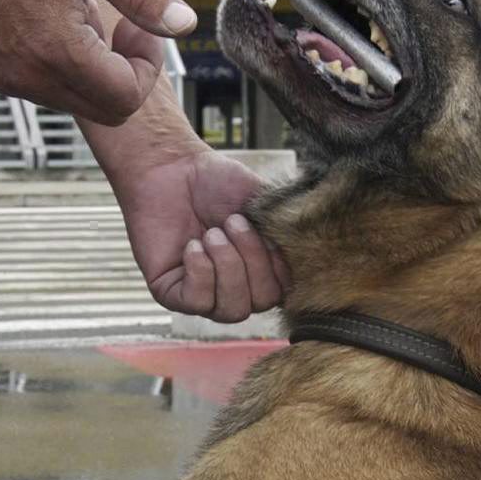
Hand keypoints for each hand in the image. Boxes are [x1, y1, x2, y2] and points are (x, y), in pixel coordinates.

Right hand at [0, 0, 196, 127]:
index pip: (126, 98)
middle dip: (126, 74)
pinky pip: (43, 89)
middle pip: (104, 112)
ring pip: (74, 102)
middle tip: (121, 24)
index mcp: (58, 50)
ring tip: (78, 13)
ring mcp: (6, 79)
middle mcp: (29, 76)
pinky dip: (62, 67)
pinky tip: (51, 19)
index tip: (138, 26)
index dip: (147, 67)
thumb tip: (185, 25)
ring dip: (93, 70)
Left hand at [101, 134, 287, 321]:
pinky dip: (200, 272)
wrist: (175, 169)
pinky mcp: (173, 294)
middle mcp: (236, 287)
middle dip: (251, 261)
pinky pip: (197, 303)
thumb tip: (307, 255)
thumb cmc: (219, 183)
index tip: (264, 229)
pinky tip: (193, 246)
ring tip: (212, 234)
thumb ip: (289, 232)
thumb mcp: (266, 204)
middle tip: (231, 223)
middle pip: (261, 303)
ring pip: (231, 310)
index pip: (284, 291)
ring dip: (226, 266)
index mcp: (262, 270)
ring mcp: (205, 294)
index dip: (277, 264)